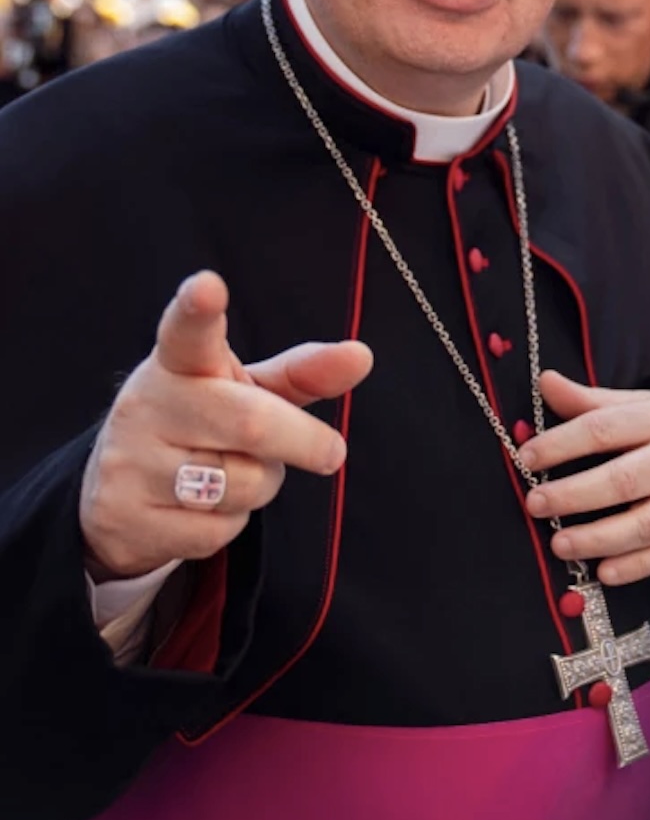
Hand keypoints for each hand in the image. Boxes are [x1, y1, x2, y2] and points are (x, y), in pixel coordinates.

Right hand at [80, 272, 364, 580]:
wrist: (117, 493)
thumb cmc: (203, 423)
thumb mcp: (248, 390)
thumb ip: (303, 373)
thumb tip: (361, 355)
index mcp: (180, 363)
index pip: (188, 333)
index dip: (198, 310)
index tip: (207, 286)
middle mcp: (147, 404)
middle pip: (251, 424)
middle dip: (302, 442)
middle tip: (330, 452)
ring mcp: (129, 461)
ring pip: (240, 487)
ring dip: (260, 487)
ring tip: (231, 471)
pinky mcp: (124, 516)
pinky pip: (216, 532)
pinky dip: (229, 526)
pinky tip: (202, 508)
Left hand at [521, 371, 649, 586]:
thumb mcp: (640, 406)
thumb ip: (590, 401)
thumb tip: (545, 381)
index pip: (605, 428)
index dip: (561, 444)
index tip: (526, 458)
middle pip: (625, 480)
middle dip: (575, 495)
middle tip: (535, 504)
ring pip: (647, 523)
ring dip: (600, 538)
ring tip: (559, 544)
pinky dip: (636, 566)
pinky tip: (603, 571)